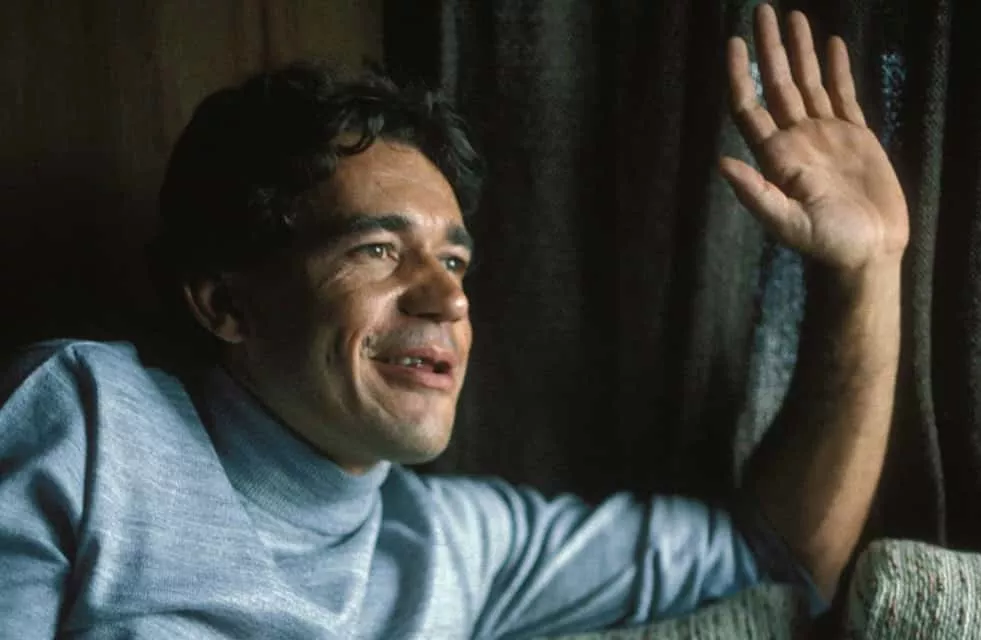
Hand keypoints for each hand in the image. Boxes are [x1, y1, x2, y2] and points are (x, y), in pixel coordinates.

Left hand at [720, 5, 908, 274]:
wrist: (868, 254)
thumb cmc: (826, 245)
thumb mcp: (786, 222)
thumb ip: (755, 193)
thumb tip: (722, 163)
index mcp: (776, 156)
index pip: (750, 106)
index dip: (740, 74)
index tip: (734, 43)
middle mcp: (796, 140)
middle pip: (777, 84)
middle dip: (770, 47)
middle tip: (762, 10)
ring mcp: (825, 137)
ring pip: (808, 83)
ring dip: (801, 51)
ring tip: (794, 17)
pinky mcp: (856, 139)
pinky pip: (843, 95)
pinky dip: (837, 70)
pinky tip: (831, 46)